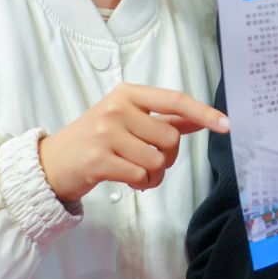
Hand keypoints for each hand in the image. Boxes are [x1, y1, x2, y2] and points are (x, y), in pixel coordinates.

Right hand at [37, 84, 229, 202]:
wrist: (52, 162)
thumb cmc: (95, 140)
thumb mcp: (127, 121)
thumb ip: (162, 119)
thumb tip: (200, 119)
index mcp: (128, 94)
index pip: (174, 101)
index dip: (203, 113)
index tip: (226, 125)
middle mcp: (117, 109)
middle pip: (170, 138)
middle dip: (167, 156)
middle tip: (147, 160)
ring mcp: (106, 133)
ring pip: (157, 160)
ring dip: (154, 175)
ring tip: (136, 173)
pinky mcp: (98, 160)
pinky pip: (140, 176)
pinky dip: (141, 184)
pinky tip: (128, 180)